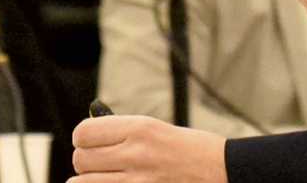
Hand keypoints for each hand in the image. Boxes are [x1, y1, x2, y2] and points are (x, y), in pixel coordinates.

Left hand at [70, 115, 225, 182]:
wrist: (225, 173)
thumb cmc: (194, 151)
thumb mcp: (158, 130)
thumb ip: (124, 133)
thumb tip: (90, 137)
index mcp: (139, 128)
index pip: (84, 133)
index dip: (84, 139)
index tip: (90, 143)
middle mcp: (136, 154)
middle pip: (81, 159)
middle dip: (87, 162)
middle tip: (102, 164)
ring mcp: (138, 182)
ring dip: (90, 181)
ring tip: (107, 178)